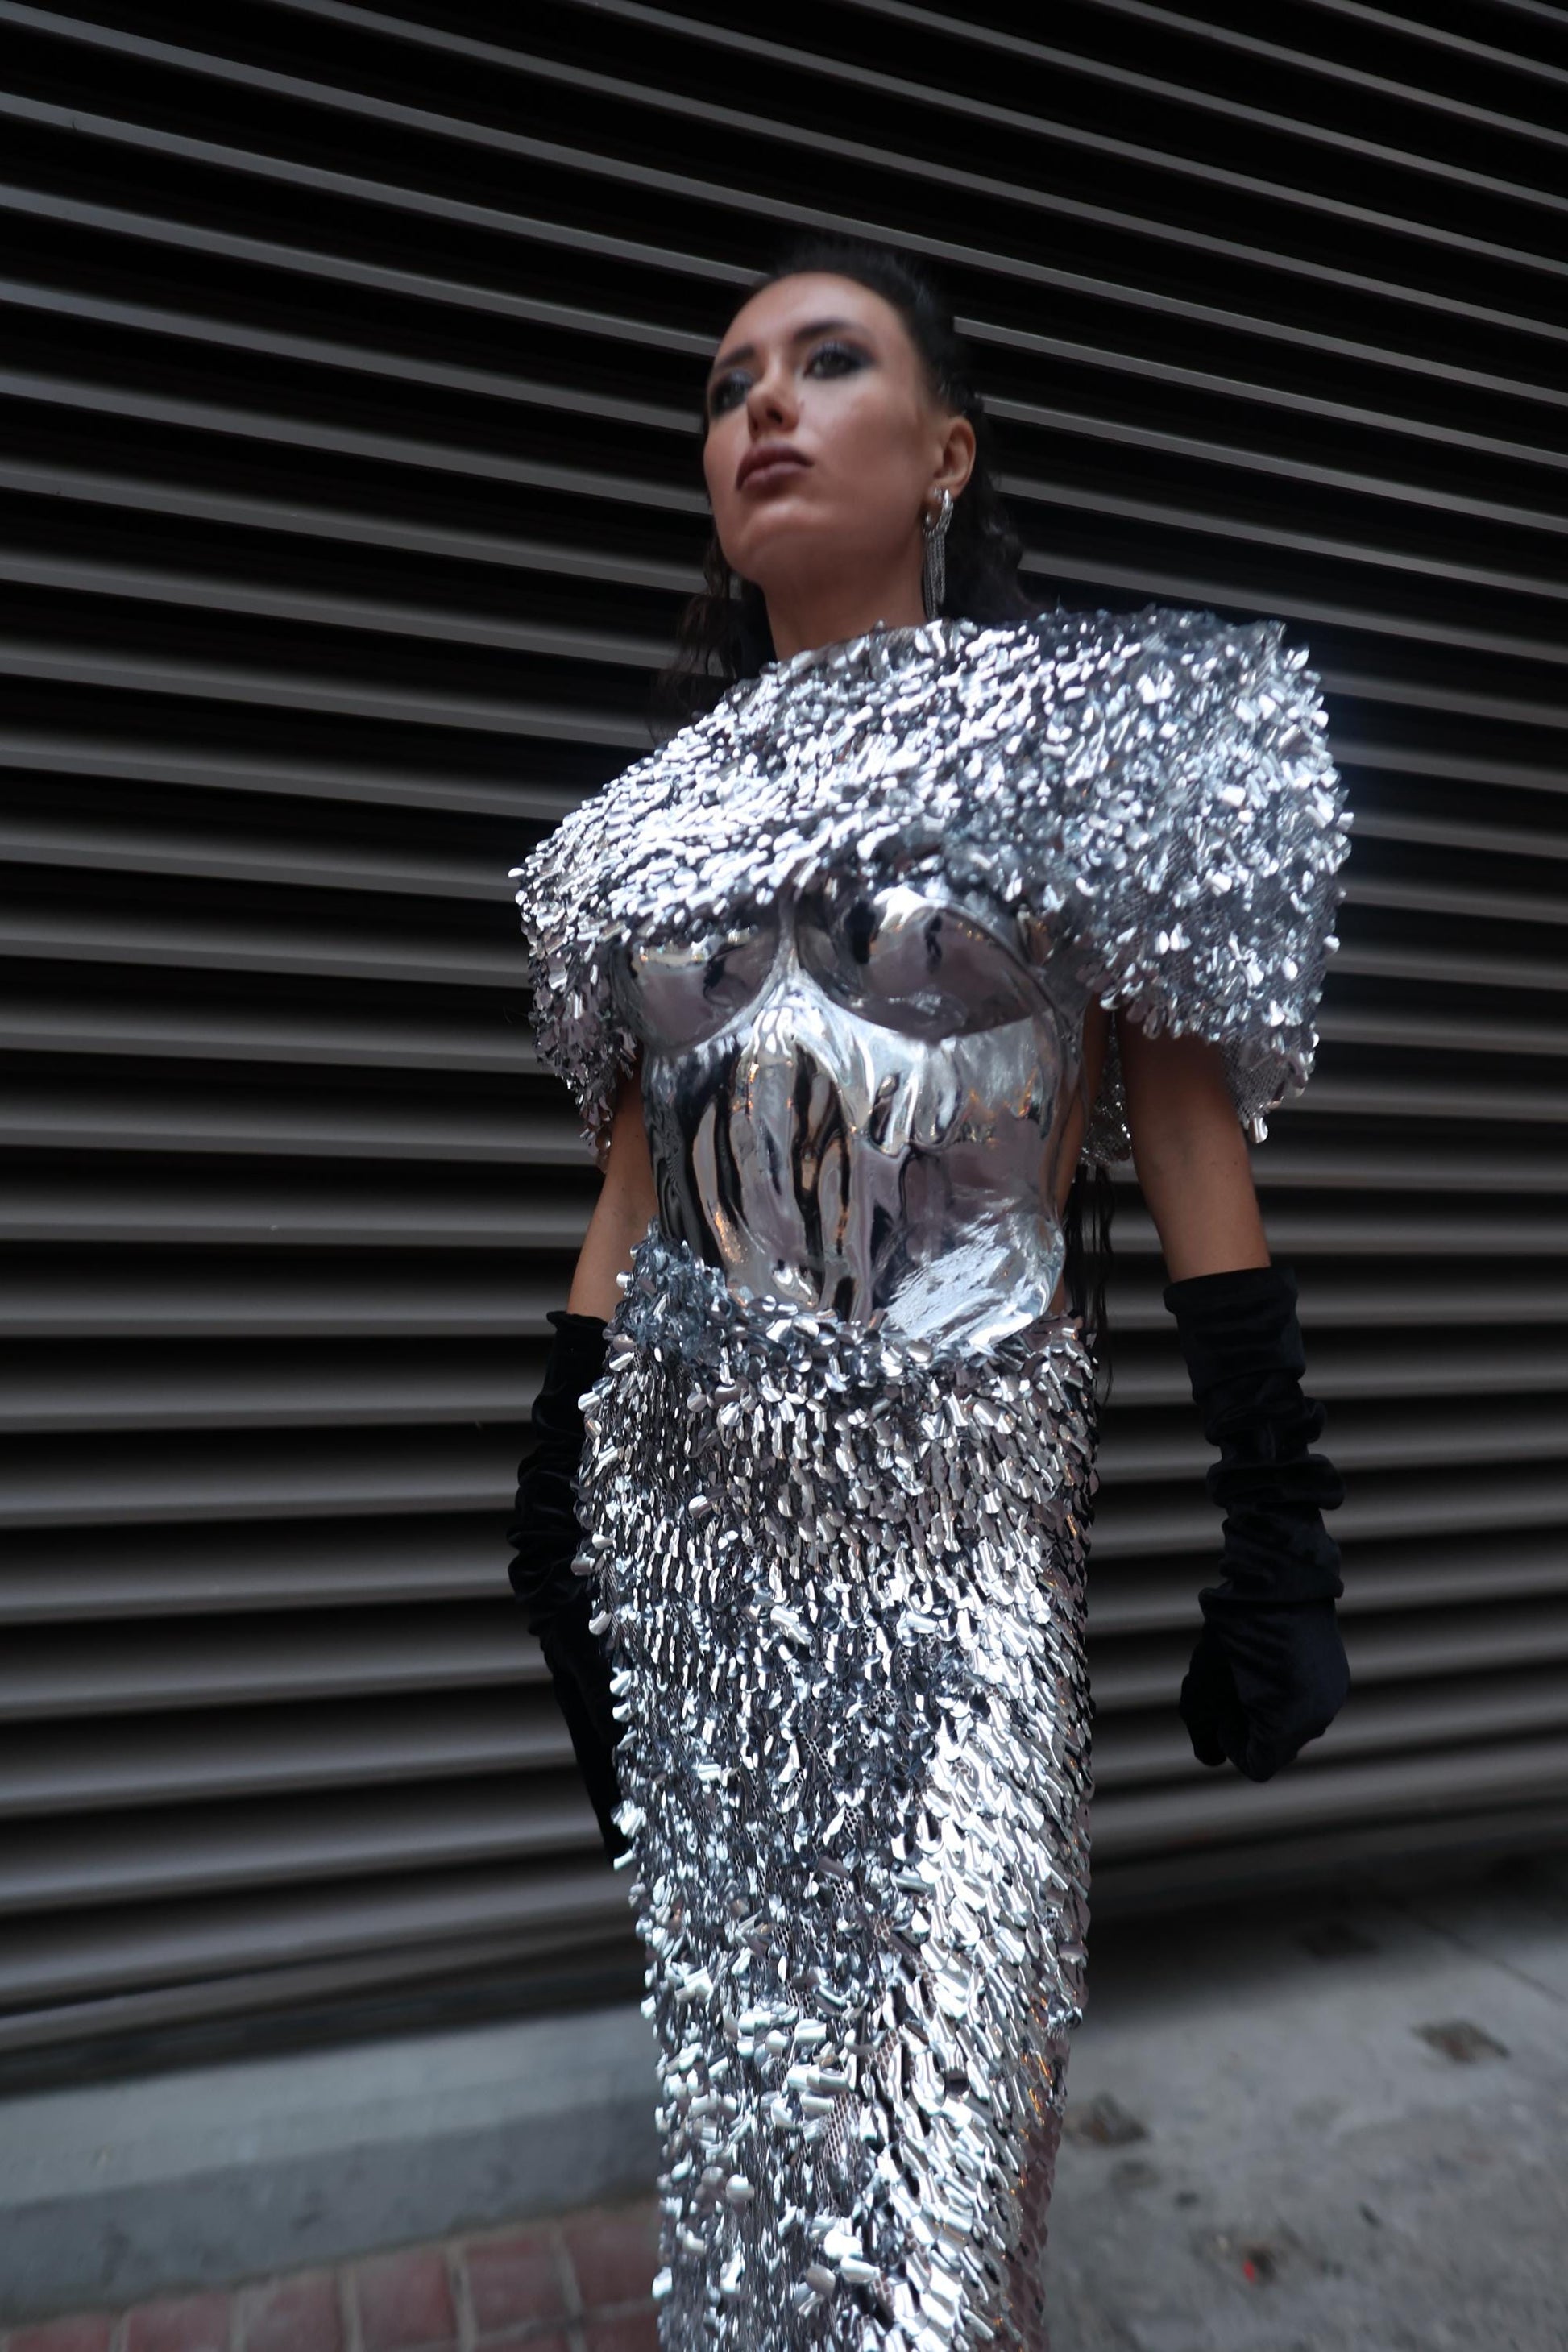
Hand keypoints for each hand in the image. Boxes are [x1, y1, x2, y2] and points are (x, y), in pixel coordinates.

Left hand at [1179, 1595, 1349, 1781]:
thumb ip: (1201, 1732)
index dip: (1232, 1744)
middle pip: (1277, 1746)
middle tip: (1230, 1686)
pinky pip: (1307, 1699)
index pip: (1258, 1765)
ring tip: (1248, 1668)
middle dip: (1249, 1725)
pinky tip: (1268, 1658)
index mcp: (1290, 1727)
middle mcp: (1320, 1717)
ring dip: (1267, 1708)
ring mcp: (1333, 1694)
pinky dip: (1285, 1691)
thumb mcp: (1200, 1688)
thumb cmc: (1233, 1635)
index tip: (1223, 1710)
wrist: (1277, 1578)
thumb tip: (1212, 1757)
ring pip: (1293, 1723)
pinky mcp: (1337, 1673)